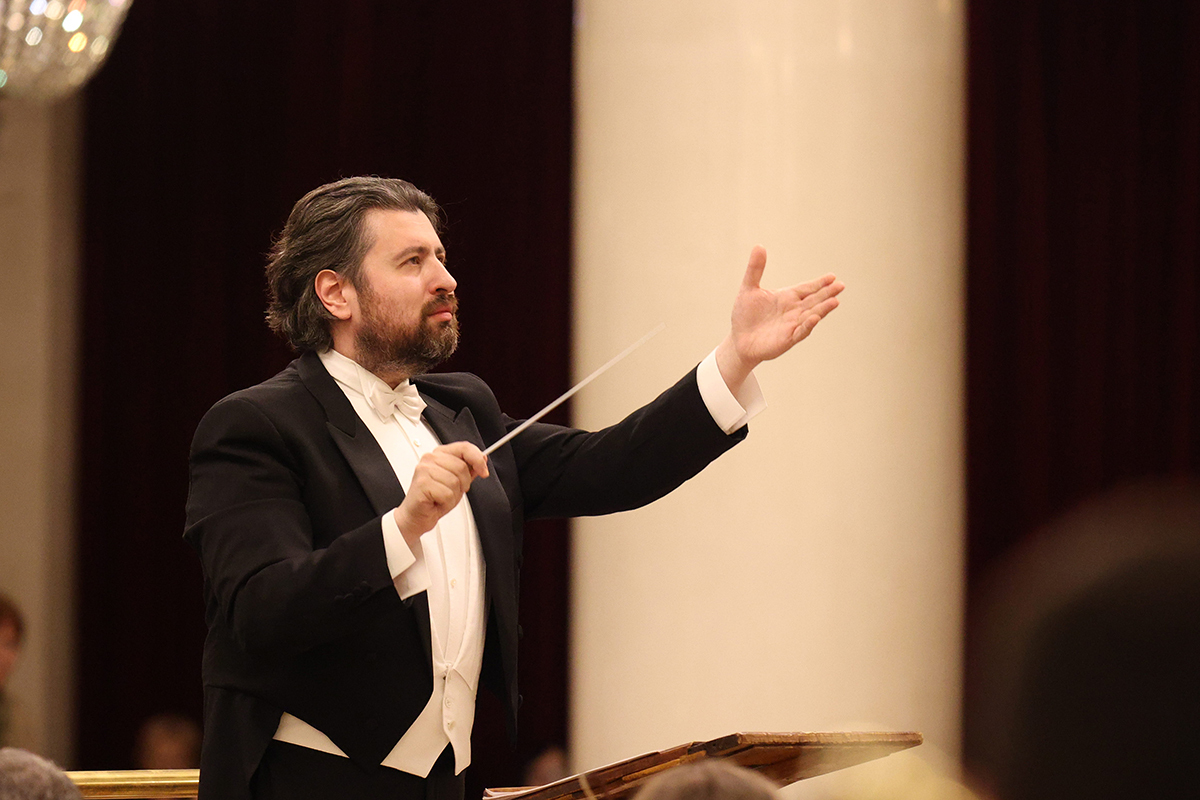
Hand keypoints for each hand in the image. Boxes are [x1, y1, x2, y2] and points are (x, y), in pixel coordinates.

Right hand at [393, 442, 488, 543]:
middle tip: (452, 491)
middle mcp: (430, 459)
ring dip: (454, 495)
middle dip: (463, 484)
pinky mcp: (422, 484)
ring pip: (455, 481)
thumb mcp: (457, 482)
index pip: (464, 447)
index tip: (484, 471)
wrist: (416, 516)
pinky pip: (447, 494)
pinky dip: (446, 502)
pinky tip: (437, 502)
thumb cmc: (434, 499)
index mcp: (440, 454)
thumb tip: (482, 458)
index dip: (477, 459)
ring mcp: (424, 470)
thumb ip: (469, 469)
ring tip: (442, 497)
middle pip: (462, 467)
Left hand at [715, 246, 843, 389]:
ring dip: (823, 309)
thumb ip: (755, 269)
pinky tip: (814, 318)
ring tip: (835, 301)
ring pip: (812, 315)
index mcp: (787, 297)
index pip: (807, 288)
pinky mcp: (787, 339)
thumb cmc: (745, 315)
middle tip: (841, 285)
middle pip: (814, 300)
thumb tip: (759, 246)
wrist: (739, 339)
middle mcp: (793, 310)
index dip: (819, 283)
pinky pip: (800, 332)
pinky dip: (808, 326)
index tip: (832, 277)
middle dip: (827, 293)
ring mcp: (792, 325)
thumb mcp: (749, 288)